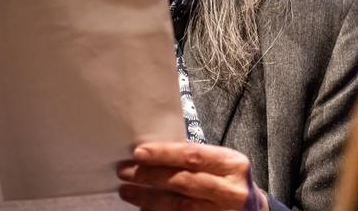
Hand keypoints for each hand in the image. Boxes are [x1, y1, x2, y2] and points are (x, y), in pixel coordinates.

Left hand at [116, 142, 268, 210]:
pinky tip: (144, 210)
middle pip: (183, 181)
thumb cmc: (230, 182)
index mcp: (232, 165)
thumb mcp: (222, 164)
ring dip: (149, 199)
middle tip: (124, 171)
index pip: (193, 156)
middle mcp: (231, 191)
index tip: (139, 153)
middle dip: (150, 176)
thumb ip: (196, 160)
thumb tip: (152, 155)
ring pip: (180, 206)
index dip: (164, 154)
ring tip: (127, 191)